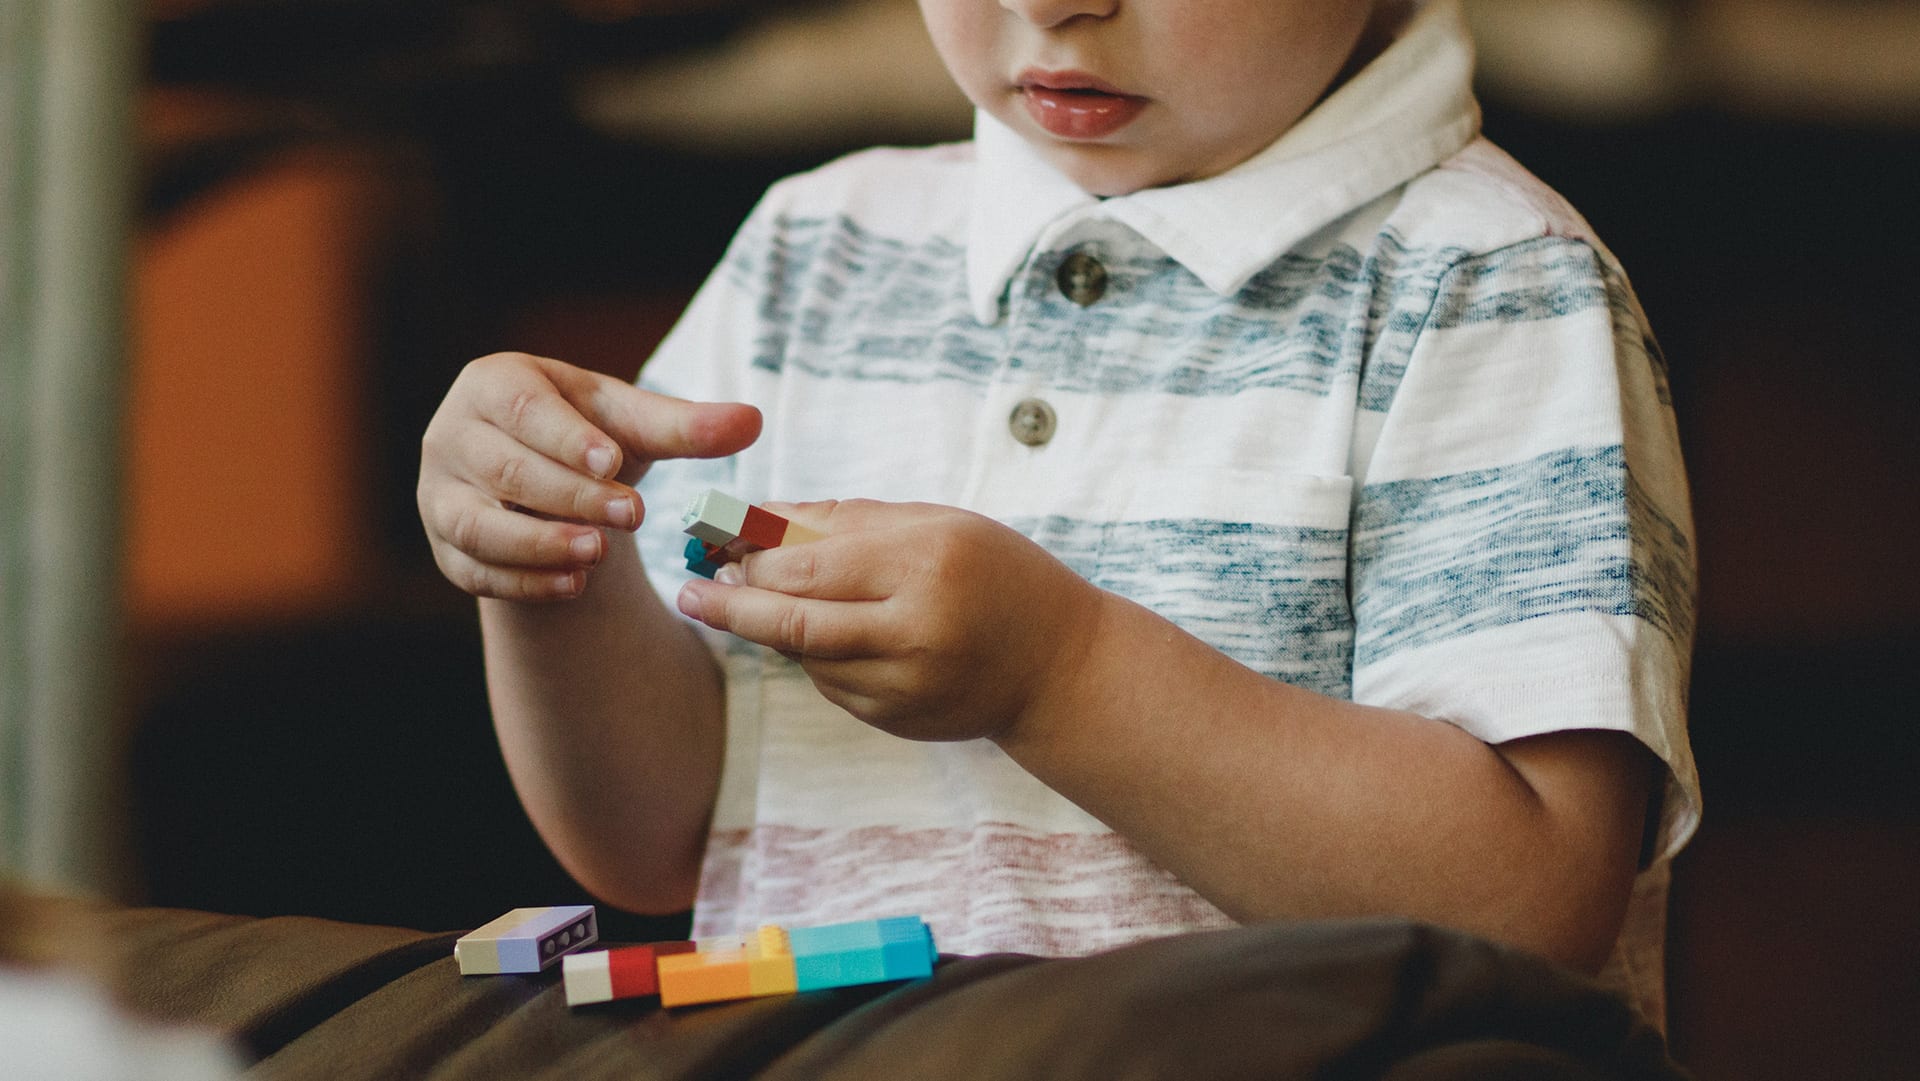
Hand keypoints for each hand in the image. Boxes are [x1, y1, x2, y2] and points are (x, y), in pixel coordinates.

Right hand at [418, 352, 759, 600]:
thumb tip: (752, 420)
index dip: (566, 436)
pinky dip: (524, 582)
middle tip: (629, 515)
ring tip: (597, 555)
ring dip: (538, 543)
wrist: (545, 483)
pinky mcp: (445, 548)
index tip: (612, 461)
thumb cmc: (588, 437)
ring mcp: (438, 495)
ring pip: (478, 524)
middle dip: (569, 495)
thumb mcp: (633, 425)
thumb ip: (686, 426)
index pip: (524, 409)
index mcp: (494, 384)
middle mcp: (452, 435)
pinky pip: (475, 570)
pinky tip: (573, 586)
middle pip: (505, 468)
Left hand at [674, 500, 1104, 742]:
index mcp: (926, 563)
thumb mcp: (935, 525)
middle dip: (731, 605)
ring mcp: (905, 684)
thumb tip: (758, 517)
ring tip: (753, 601)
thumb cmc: (995, 574)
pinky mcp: (897, 720)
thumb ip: (846, 518)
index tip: (712, 544)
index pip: (809, 564)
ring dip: (772, 629)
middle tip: (693, 591)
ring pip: (805, 657)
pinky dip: (815, 656)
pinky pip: (830, 684)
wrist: (1059, 665)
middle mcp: (915, 630)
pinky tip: (828, 634)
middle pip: (792, 623)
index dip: (751, 556)